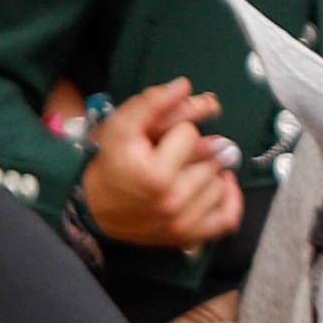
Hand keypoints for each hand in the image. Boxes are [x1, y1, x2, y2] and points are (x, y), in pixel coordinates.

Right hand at [80, 80, 244, 252]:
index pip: (190, 134)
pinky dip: (231, 199)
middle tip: (176, 153)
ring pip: (220, 181)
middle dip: (195, 149)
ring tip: (189, 168)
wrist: (92, 205)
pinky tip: (221, 184)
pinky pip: (227, 218)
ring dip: (210, 171)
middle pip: (210, 158)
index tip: (161, 140)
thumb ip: (152, 102)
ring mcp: (182, 223)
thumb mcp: (121, 126)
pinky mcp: (188, 236)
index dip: (177, 130)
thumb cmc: (109, 163)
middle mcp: (173, 202)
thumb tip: (184, 85)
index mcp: (156, 175)